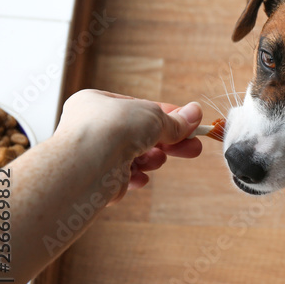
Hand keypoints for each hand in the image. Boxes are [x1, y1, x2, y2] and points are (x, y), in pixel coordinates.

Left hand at [57, 89, 203, 202]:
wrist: (88, 163)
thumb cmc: (112, 128)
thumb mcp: (154, 116)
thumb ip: (175, 120)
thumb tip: (195, 113)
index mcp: (96, 103)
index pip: (138, 107)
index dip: (167, 116)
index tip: (189, 123)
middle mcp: (90, 128)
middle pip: (140, 134)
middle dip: (168, 142)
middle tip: (193, 147)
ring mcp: (93, 154)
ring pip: (133, 156)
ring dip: (151, 159)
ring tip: (158, 160)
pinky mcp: (96, 179)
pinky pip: (123, 177)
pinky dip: (135, 177)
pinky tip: (139, 177)